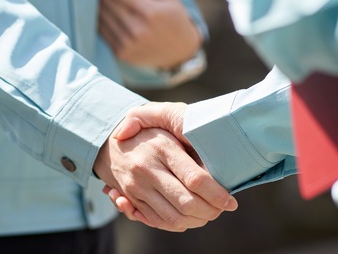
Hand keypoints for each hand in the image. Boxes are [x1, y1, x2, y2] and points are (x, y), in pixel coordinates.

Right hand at [93, 120, 237, 231]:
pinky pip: (159, 221)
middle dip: (211, 211)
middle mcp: (148, 170)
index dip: (217, 194)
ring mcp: (138, 188)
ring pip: (174, 217)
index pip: (195, 178)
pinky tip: (193, 215)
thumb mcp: (159, 115)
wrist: (106, 144)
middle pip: (186, 203)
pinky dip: (180, 223)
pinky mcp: (133, 200)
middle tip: (225, 207)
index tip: (231, 200)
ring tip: (212, 212)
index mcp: (162, 148)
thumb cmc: (146, 129)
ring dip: (198, 220)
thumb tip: (185, 135)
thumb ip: (169, 116)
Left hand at [98, 0, 200, 69]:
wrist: (180, 52)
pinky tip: (117, 16)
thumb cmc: (175, 18)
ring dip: (105, 5)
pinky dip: (104, 19)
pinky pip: (100, 30)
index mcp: (150, 13)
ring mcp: (127, 44)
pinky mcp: (120, 53)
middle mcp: (136, 30)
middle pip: (105, 1)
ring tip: (119, 2)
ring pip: (99, 15)